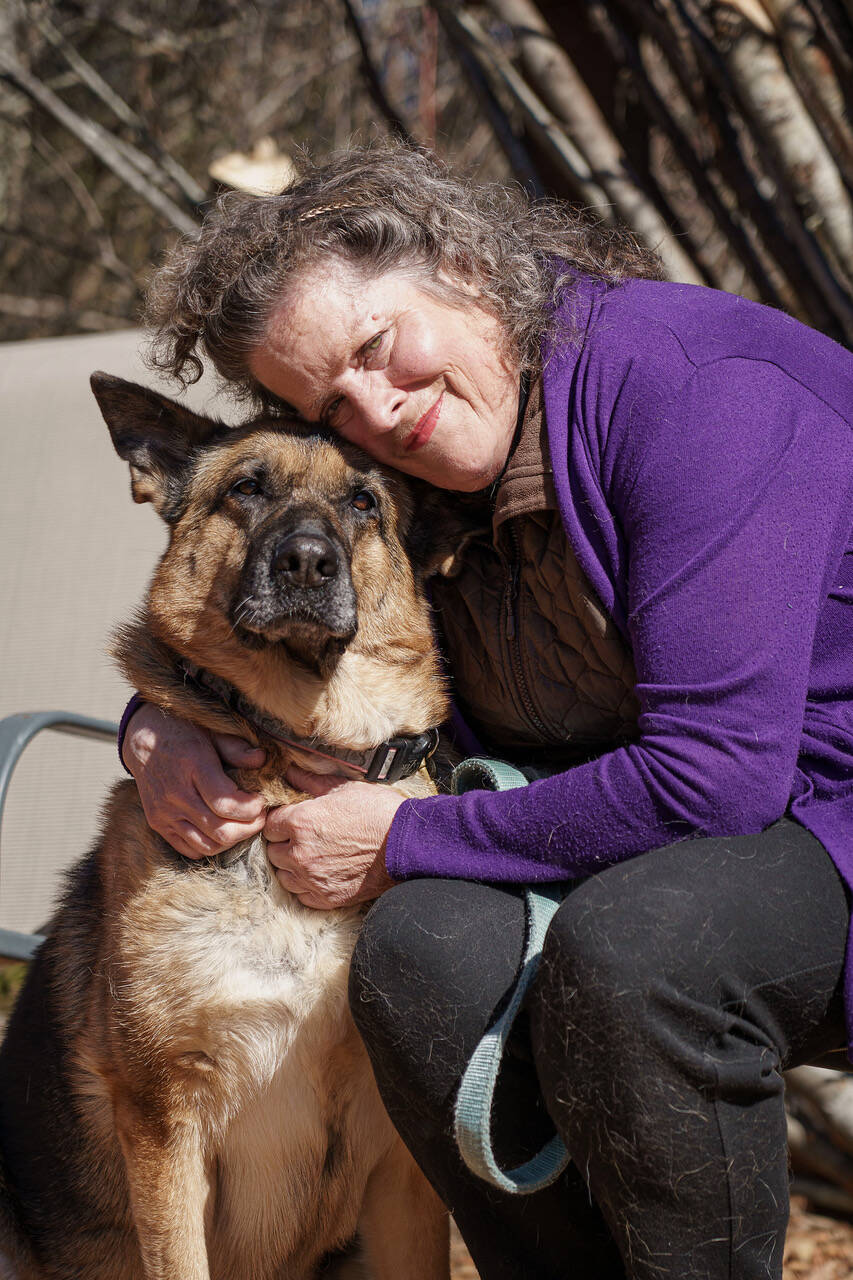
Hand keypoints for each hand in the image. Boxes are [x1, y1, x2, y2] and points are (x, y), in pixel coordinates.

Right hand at [123, 703, 266, 857]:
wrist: (143, 740)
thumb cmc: (184, 733)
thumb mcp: (213, 732)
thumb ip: (237, 748)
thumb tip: (261, 760)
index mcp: (193, 767)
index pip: (226, 803)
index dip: (251, 808)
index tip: (262, 801)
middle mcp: (176, 795)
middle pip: (220, 830)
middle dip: (249, 827)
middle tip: (260, 815)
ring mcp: (164, 813)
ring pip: (207, 845)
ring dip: (233, 840)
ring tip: (244, 823)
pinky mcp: (158, 824)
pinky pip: (190, 850)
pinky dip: (211, 846)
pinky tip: (222, 830)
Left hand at [265, 765, 404, 909]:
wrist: (406, 843)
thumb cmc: (378, 812)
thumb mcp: (344, 789)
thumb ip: (311, 783)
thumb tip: (291, 773)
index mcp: (301, 822)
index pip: (270, 824)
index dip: (282, 820)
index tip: (293, 820)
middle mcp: (300, 853)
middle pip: (273, 851)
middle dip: (285, 842)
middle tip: (305, 837)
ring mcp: (312, 879)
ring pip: (284, 875)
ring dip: (293, 865)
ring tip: (313, 855)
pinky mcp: (326, 898)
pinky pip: (301, 894)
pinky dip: (307, 885)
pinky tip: (322, 872)